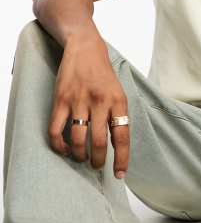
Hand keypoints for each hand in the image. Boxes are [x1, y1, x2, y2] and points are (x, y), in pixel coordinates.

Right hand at [48, 32, 129, 178]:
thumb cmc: (104, 75)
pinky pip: (56, 129)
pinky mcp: (61, 100)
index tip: (120, 174)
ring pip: (77, 139)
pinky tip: (63, 149)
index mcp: (118, 102)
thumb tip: (117, 144)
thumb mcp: (119, 93)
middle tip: (96, 166)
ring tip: (80, 158)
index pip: (121, 137)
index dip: (121, 159)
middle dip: (97, 160)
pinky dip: (58, 144)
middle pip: (98, 142)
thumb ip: (118, 115)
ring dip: (79, 155)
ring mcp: (79, 101)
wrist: (85, 48)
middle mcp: (100, 103)